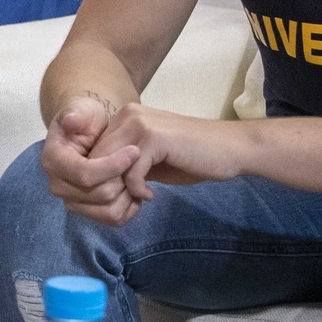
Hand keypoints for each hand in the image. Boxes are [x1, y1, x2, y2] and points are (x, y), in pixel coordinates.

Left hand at [41, 102, 236, 225]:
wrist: (230, 149)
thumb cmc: (191, 158)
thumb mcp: (149, 161)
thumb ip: (123, 166)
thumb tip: (95, 187)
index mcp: (124, 119)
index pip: (90, 154)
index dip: (97, 182)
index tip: (117, 200)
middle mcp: (127, 116)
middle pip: (92, 161)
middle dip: (104, 190)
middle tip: (125, 205)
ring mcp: (140, 124)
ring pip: (106, 168)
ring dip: (118, 192)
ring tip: (136, 202)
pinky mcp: (154, 138)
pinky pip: (130, 173)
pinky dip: (137, 191)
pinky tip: (151, 195)